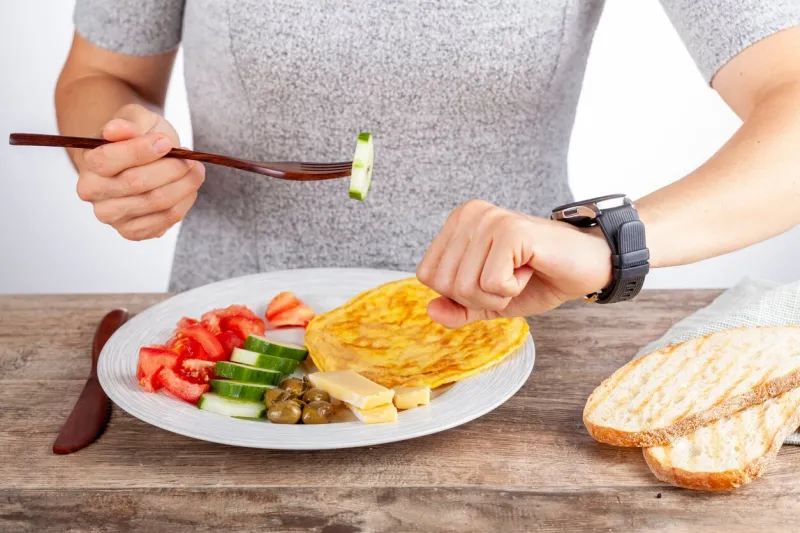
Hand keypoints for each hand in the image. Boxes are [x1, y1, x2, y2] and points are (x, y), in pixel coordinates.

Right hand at [74, 104, 204, 239]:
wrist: (138, 160)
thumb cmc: (136, 137)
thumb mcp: (135, 119)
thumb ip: (127, 123)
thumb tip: (115, 129)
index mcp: (87, 162)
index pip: (107, 160)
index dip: (140, 151)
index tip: (166, 142)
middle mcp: (93, 193)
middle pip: (136, 183)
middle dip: (171, 168)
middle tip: (190, 158)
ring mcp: (111, 216)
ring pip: (156, 202)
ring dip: (184, 184)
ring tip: (195, 169)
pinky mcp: (132, 231)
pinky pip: (166, 219)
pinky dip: (185, 202)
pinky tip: (187, 188)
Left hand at [416, 200, 612, 327]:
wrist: (587, 265)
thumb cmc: (539, 278)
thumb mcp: (491, 300)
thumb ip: (459, 308)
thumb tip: (431, 311)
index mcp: (457, 223)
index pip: (428, 276)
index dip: (460, 294)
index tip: (493, 278)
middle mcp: (469, 215)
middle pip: (444, 284)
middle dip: (479, 297)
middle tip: (510, 277)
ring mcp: (489, 219)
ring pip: (465, 287)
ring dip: (498, 294)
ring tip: (520, 272)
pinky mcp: (510, 231)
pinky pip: (491, 284)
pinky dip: (512, 289)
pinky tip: (530, 268)